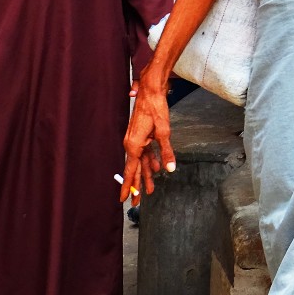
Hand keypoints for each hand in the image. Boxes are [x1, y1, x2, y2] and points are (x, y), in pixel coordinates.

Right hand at [121, 79, 175, 202]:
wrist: (151, 91)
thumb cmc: (156, 109)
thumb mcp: (164, 132)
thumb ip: (167, 152)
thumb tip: (170, 169)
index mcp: (134, 145)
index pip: (131, 171)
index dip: (128, 186)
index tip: (124, 200)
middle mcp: (132, 144)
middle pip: (135, 169)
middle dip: (137, 185)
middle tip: (137, 203)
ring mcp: (136, 140)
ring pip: (141, 162)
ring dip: (146, 175)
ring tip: (150, 190)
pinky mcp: (142, 135)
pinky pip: (145, 152)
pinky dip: (151, 160)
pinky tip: (156, 168)